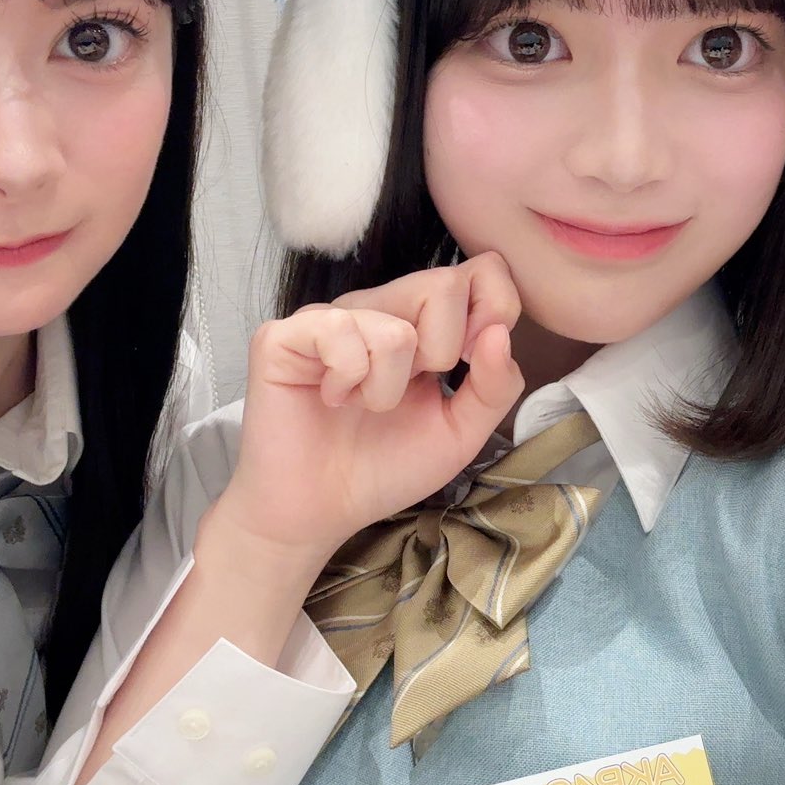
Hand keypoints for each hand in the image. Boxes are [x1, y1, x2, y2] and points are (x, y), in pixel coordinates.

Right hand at [209, 254, 525, 568]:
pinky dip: (347, 381)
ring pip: (395, 326)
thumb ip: (494, 385)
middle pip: (443, 284)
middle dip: (441, 353)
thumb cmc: (386, 468)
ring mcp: (332, 317)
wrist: (321, 512)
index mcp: (425, 323)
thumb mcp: (460, 433)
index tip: (469, 365)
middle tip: (409, 390)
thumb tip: (499, 332)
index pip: (481, 272)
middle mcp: (379, 308)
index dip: (493, 311)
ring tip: (364, 405)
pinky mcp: (286, 335)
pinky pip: (340, 334)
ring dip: (388, 388)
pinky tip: (331, 398)